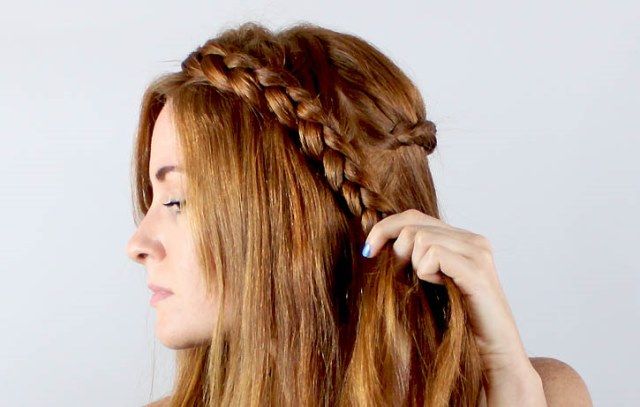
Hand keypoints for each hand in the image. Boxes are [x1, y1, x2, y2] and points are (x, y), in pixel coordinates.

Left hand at [361, 209, 533, 377]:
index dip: (384, 229)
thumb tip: (373, 245)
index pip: (413, 216)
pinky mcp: (477, 270)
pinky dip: (425, 272)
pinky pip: (434, 254)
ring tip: (429, 285)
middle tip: (402, 276)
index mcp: (460, 239)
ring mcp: (477, 252)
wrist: (490, 354)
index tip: (368, 252)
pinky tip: (438, 287)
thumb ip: (412, 259)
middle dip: (396, 251)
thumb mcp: (427, 283)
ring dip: (414, 265)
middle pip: (412, 224)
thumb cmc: (456, 322)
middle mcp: (472, 240)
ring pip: (420, 238)